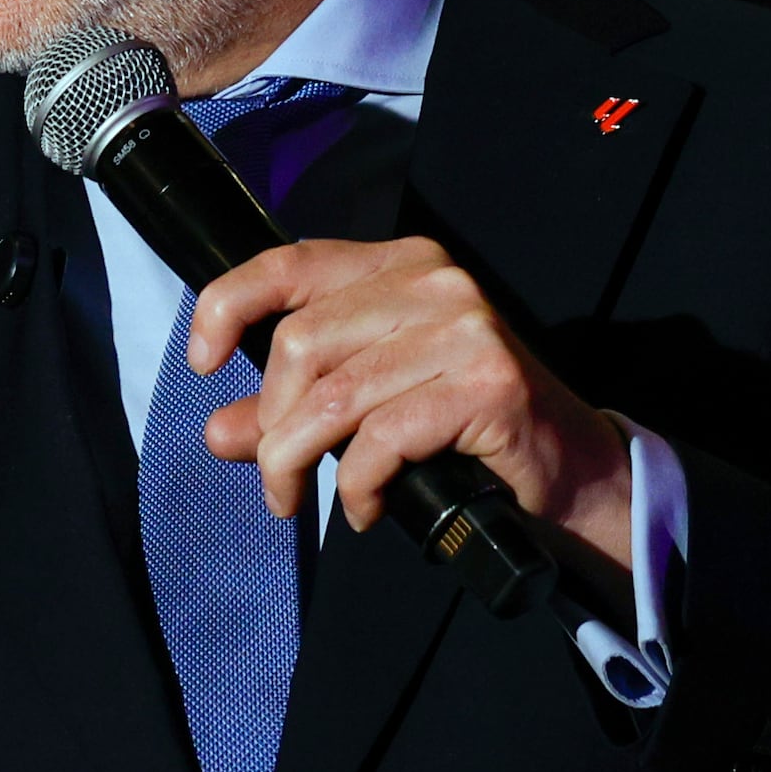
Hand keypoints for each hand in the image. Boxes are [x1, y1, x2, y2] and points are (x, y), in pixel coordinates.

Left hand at [192, 236, 633, 570]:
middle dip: (270, 422)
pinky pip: (381, 439)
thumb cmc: (461, 429)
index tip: (200, 360)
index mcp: (399, 265)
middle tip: (277, 475)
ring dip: (296, 463)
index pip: (288, 262)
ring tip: (297, 499)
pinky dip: (357, 488)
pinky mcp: (486, 384)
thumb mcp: (366, 405)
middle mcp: (434, 282)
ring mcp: (465, 328)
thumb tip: (215, 431)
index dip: (226, 305)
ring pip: (332, 398)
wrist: (571, 468)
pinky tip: (365, 509)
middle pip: (299, 343)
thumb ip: (289, 411)